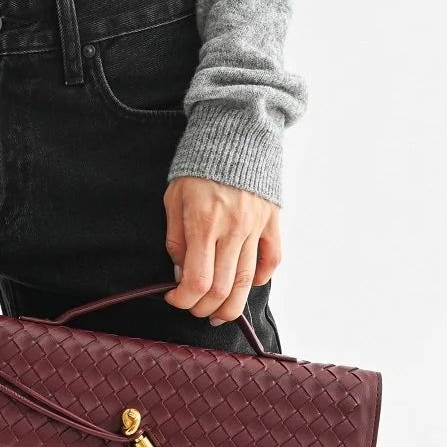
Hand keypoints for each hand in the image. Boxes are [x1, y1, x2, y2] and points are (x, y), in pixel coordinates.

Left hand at [163, 177, 281, 323]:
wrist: (234, 133)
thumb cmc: (198, 167)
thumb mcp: (173, 199)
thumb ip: (176, 239)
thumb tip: (181, 274)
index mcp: (204, 224)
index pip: (197, 281)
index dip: (184, 300)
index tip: (175, 299)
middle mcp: (232, 229)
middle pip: (222, 289)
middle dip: (204, 308)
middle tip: (195, 308)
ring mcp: (255, 226)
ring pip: (248, 282)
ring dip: (231, 306)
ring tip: (219, 313)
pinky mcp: (272, 221)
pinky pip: (272, 259)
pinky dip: (262, 278)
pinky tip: (249, 284)